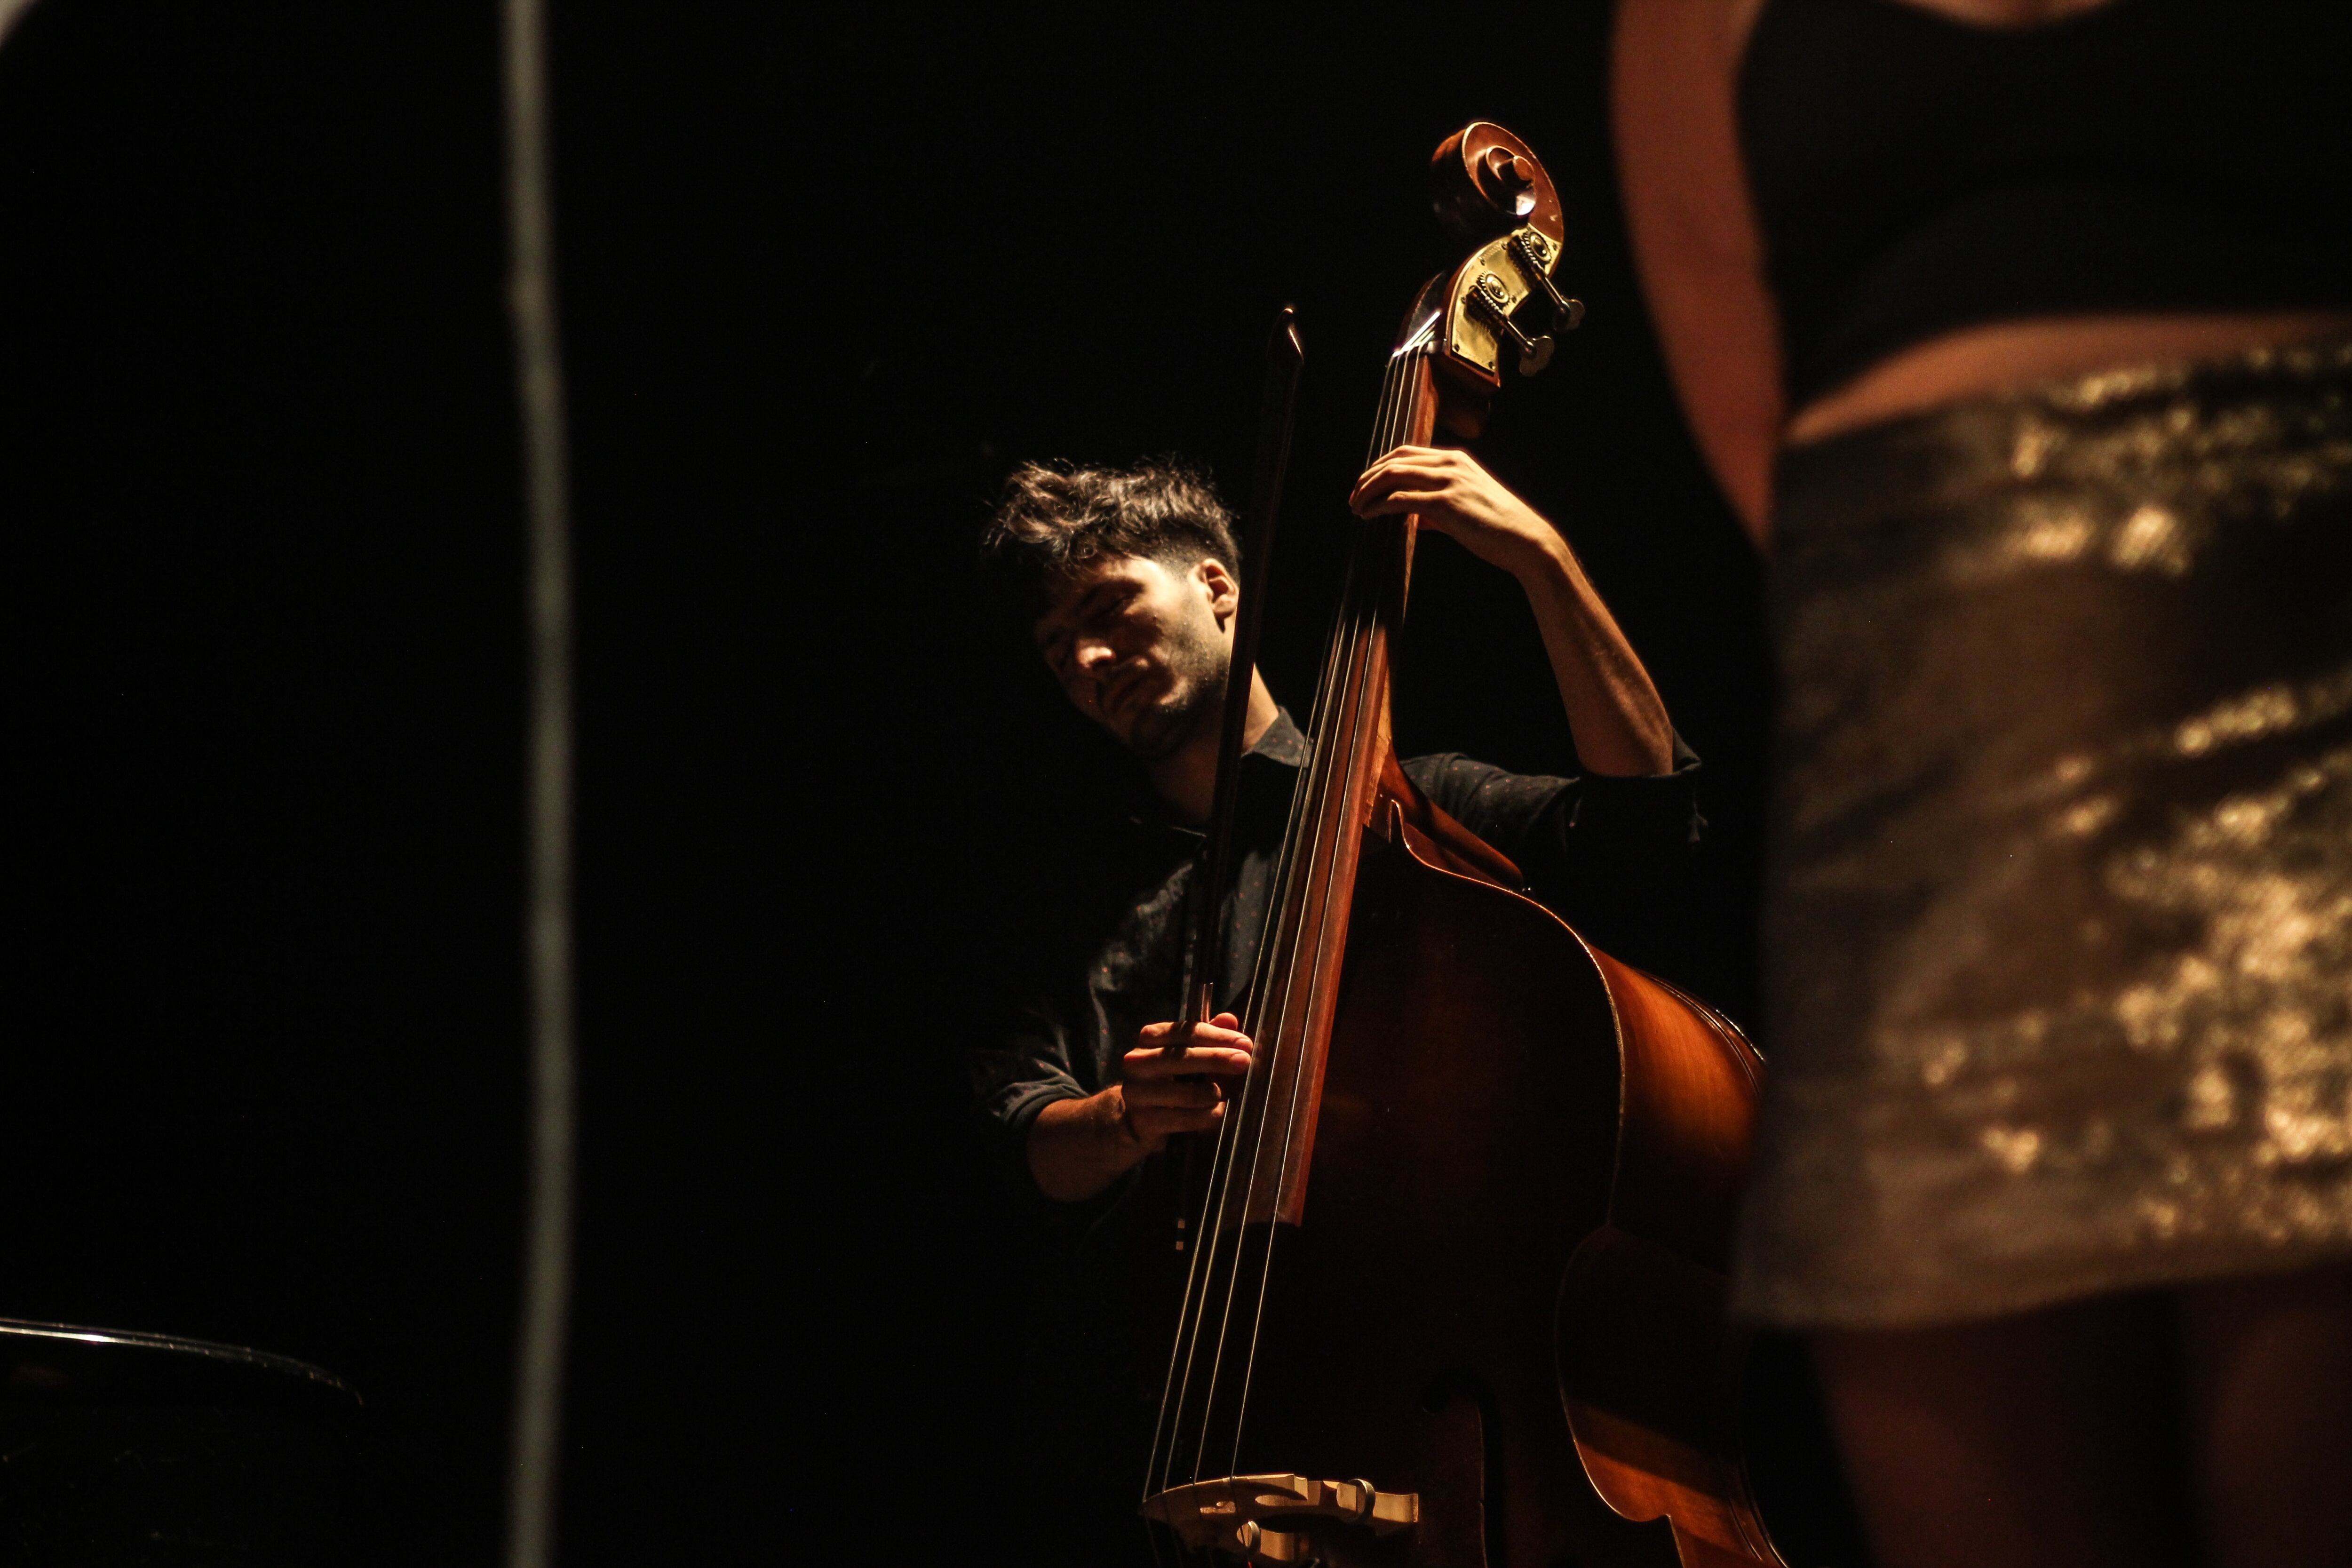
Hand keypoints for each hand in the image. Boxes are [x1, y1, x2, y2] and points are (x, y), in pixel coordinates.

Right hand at [1117, 1012, 1255, 1150]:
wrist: (1138, 1117)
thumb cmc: (1170, 1077)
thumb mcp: (1187, 1052)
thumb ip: (1208, 1036)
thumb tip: (1230, 1020)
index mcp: (1150, 1038)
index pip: (1185, 1032)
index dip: (1217, 1036)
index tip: (1244, 1043)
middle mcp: (1137, 1062)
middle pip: (1182, 1057)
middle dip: (1217, 1058)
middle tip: (1245, 1061)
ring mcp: (1138, 1092)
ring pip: (1186, 1092)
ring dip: (1213, 1092)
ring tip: (1227, 1093)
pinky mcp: (1144, 1121)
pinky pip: (1185, 1119)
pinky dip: (1207, 1115)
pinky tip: (1219, 1112)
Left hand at [1349, 446, 1563, 578]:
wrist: (1525, 539)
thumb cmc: (1498, 528)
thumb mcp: (1466, 507)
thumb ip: (1437, 509)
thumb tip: (1415, 519)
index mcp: (1455, 460)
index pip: (1406, 453)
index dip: (1379, 466)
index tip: (1365, 485)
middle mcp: (1451, 464)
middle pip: (1395, 459)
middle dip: (1368, 477)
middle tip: (1353, 497)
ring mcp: (1448, 481)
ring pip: (1393, 475)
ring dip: (1368, 491)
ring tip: (1356, 507)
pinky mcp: (1446, 503)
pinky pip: (1401, 498)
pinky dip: (1380, 506)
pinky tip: (1370, 516)